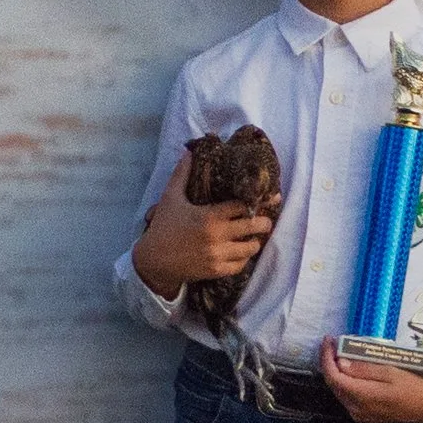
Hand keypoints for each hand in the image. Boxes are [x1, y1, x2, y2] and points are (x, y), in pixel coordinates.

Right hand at [132, 153, 277, 298]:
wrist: (154, 260)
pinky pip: (240, 266)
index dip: (258, 201)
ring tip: (255, 236)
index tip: (269, 198)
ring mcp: (217, 255)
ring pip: (250, 248)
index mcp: (209, 216)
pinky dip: (244, 258)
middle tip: (266, 220)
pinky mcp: (216, 270)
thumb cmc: (164, 226)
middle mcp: (217, 236)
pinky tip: (242, 252)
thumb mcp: (171, 197)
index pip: (242, 206)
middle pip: (253, 227)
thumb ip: (181, 174)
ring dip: (255, 241)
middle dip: (264, 222)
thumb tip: (188, 152)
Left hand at [319, 337, 422, 422]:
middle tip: (333, 344)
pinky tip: (348, 370)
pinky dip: (344, 382)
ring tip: (339, 353)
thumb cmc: (412, 386)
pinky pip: (347, 397)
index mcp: (363, 397)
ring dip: (336, 372)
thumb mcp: (390, 371)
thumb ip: (363, 369)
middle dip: (329, 363)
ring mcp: (359, 414)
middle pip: (333, 384)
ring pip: (339, 391)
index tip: (328, 341)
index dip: (326, 358)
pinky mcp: (363, 415)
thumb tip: (341, 363)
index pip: (334, 377)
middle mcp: (356, 409)